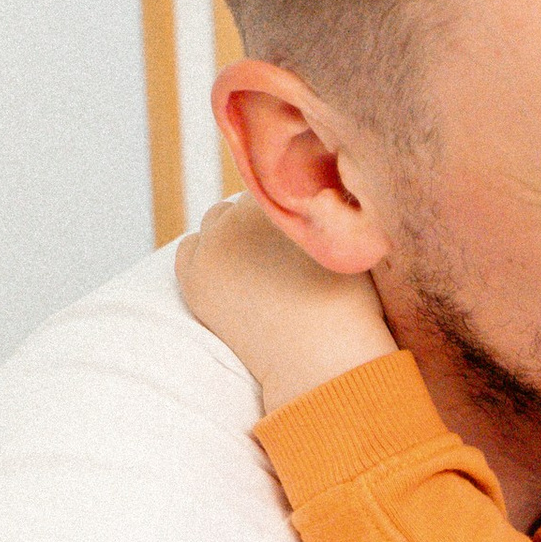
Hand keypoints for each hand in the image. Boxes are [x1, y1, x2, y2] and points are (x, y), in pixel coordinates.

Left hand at [174, 197, 394, 417]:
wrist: (321, 359)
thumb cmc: (349, 305)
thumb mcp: (351, 241)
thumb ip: (330, 210)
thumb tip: (322, 192)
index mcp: (284, 196)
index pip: (279, 182)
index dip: (291, 202)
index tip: (297, 226)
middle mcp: (244, 212)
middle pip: (245, 203)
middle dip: (259, 219)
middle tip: (277, 249)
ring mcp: (214, 243)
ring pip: (217, 220)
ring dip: (232, 234)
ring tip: (255, 263)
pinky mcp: (194, 276)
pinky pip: (189, 249)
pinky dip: (205, 255)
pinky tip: (228, 274)